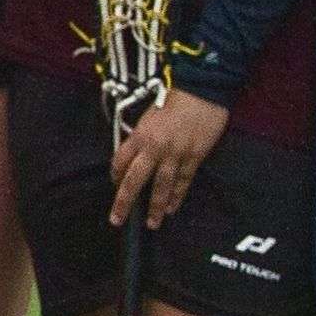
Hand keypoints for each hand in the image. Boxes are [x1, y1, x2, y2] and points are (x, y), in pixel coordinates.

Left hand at [108, 86, 229, 230]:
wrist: (201, 91)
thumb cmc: (173, 100)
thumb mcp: (148, 116)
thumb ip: (141, 137)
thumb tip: (135, 155)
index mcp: (139, 135)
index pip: (120, 162)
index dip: (115, 176)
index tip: (115, 185)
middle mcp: (154, 148)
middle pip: (134, 180)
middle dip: (124, 202)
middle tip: (117, 219)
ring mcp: (175, 154)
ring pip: (161, 186)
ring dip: (155, 207)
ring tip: (151, 223)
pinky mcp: (194, 157)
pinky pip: (183, 181)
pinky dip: (177, 196)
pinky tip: (172, 208)